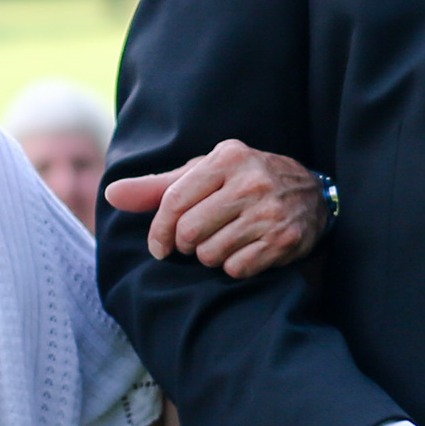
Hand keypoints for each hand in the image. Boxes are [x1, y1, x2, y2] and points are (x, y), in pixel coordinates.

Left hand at [105, 139, 330, 278]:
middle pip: (189, 231)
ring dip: (210, 256)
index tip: (158, 247)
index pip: (174, 201)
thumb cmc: (245, 183)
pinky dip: (234, 267)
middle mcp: (251, 181)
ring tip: (225, 241)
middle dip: (186, 244)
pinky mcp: (284, 240)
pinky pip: (236, 268)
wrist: (313, 196)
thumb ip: (158, 186)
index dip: (158, 230)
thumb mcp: (206, 174)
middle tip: (197, 241)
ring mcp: (270, 212)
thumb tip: (111, 194)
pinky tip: (246, 251)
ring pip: (210, 253)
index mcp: (227, 157)